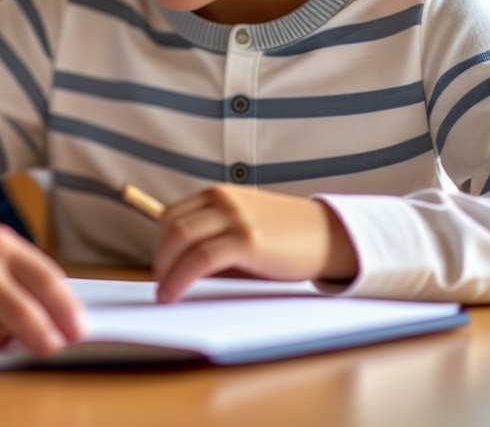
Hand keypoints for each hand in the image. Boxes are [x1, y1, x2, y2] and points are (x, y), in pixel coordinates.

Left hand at [153, 185, 357, 302]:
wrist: (330, 237)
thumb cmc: (284, 241)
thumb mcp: (242, 229)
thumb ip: (212, 239)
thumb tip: (175, 268)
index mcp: (218, 194)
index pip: (170, 215)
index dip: (159, 245)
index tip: (160, 269)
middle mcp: (222, 199)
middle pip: (171, 227)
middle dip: (160, 259)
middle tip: (160, 285)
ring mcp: (235, 217)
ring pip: (181, 240)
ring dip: (166, 271)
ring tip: (165, 294)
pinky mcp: (247, 239)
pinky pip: (201, 258)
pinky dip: (180, 278)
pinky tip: (175, 293)